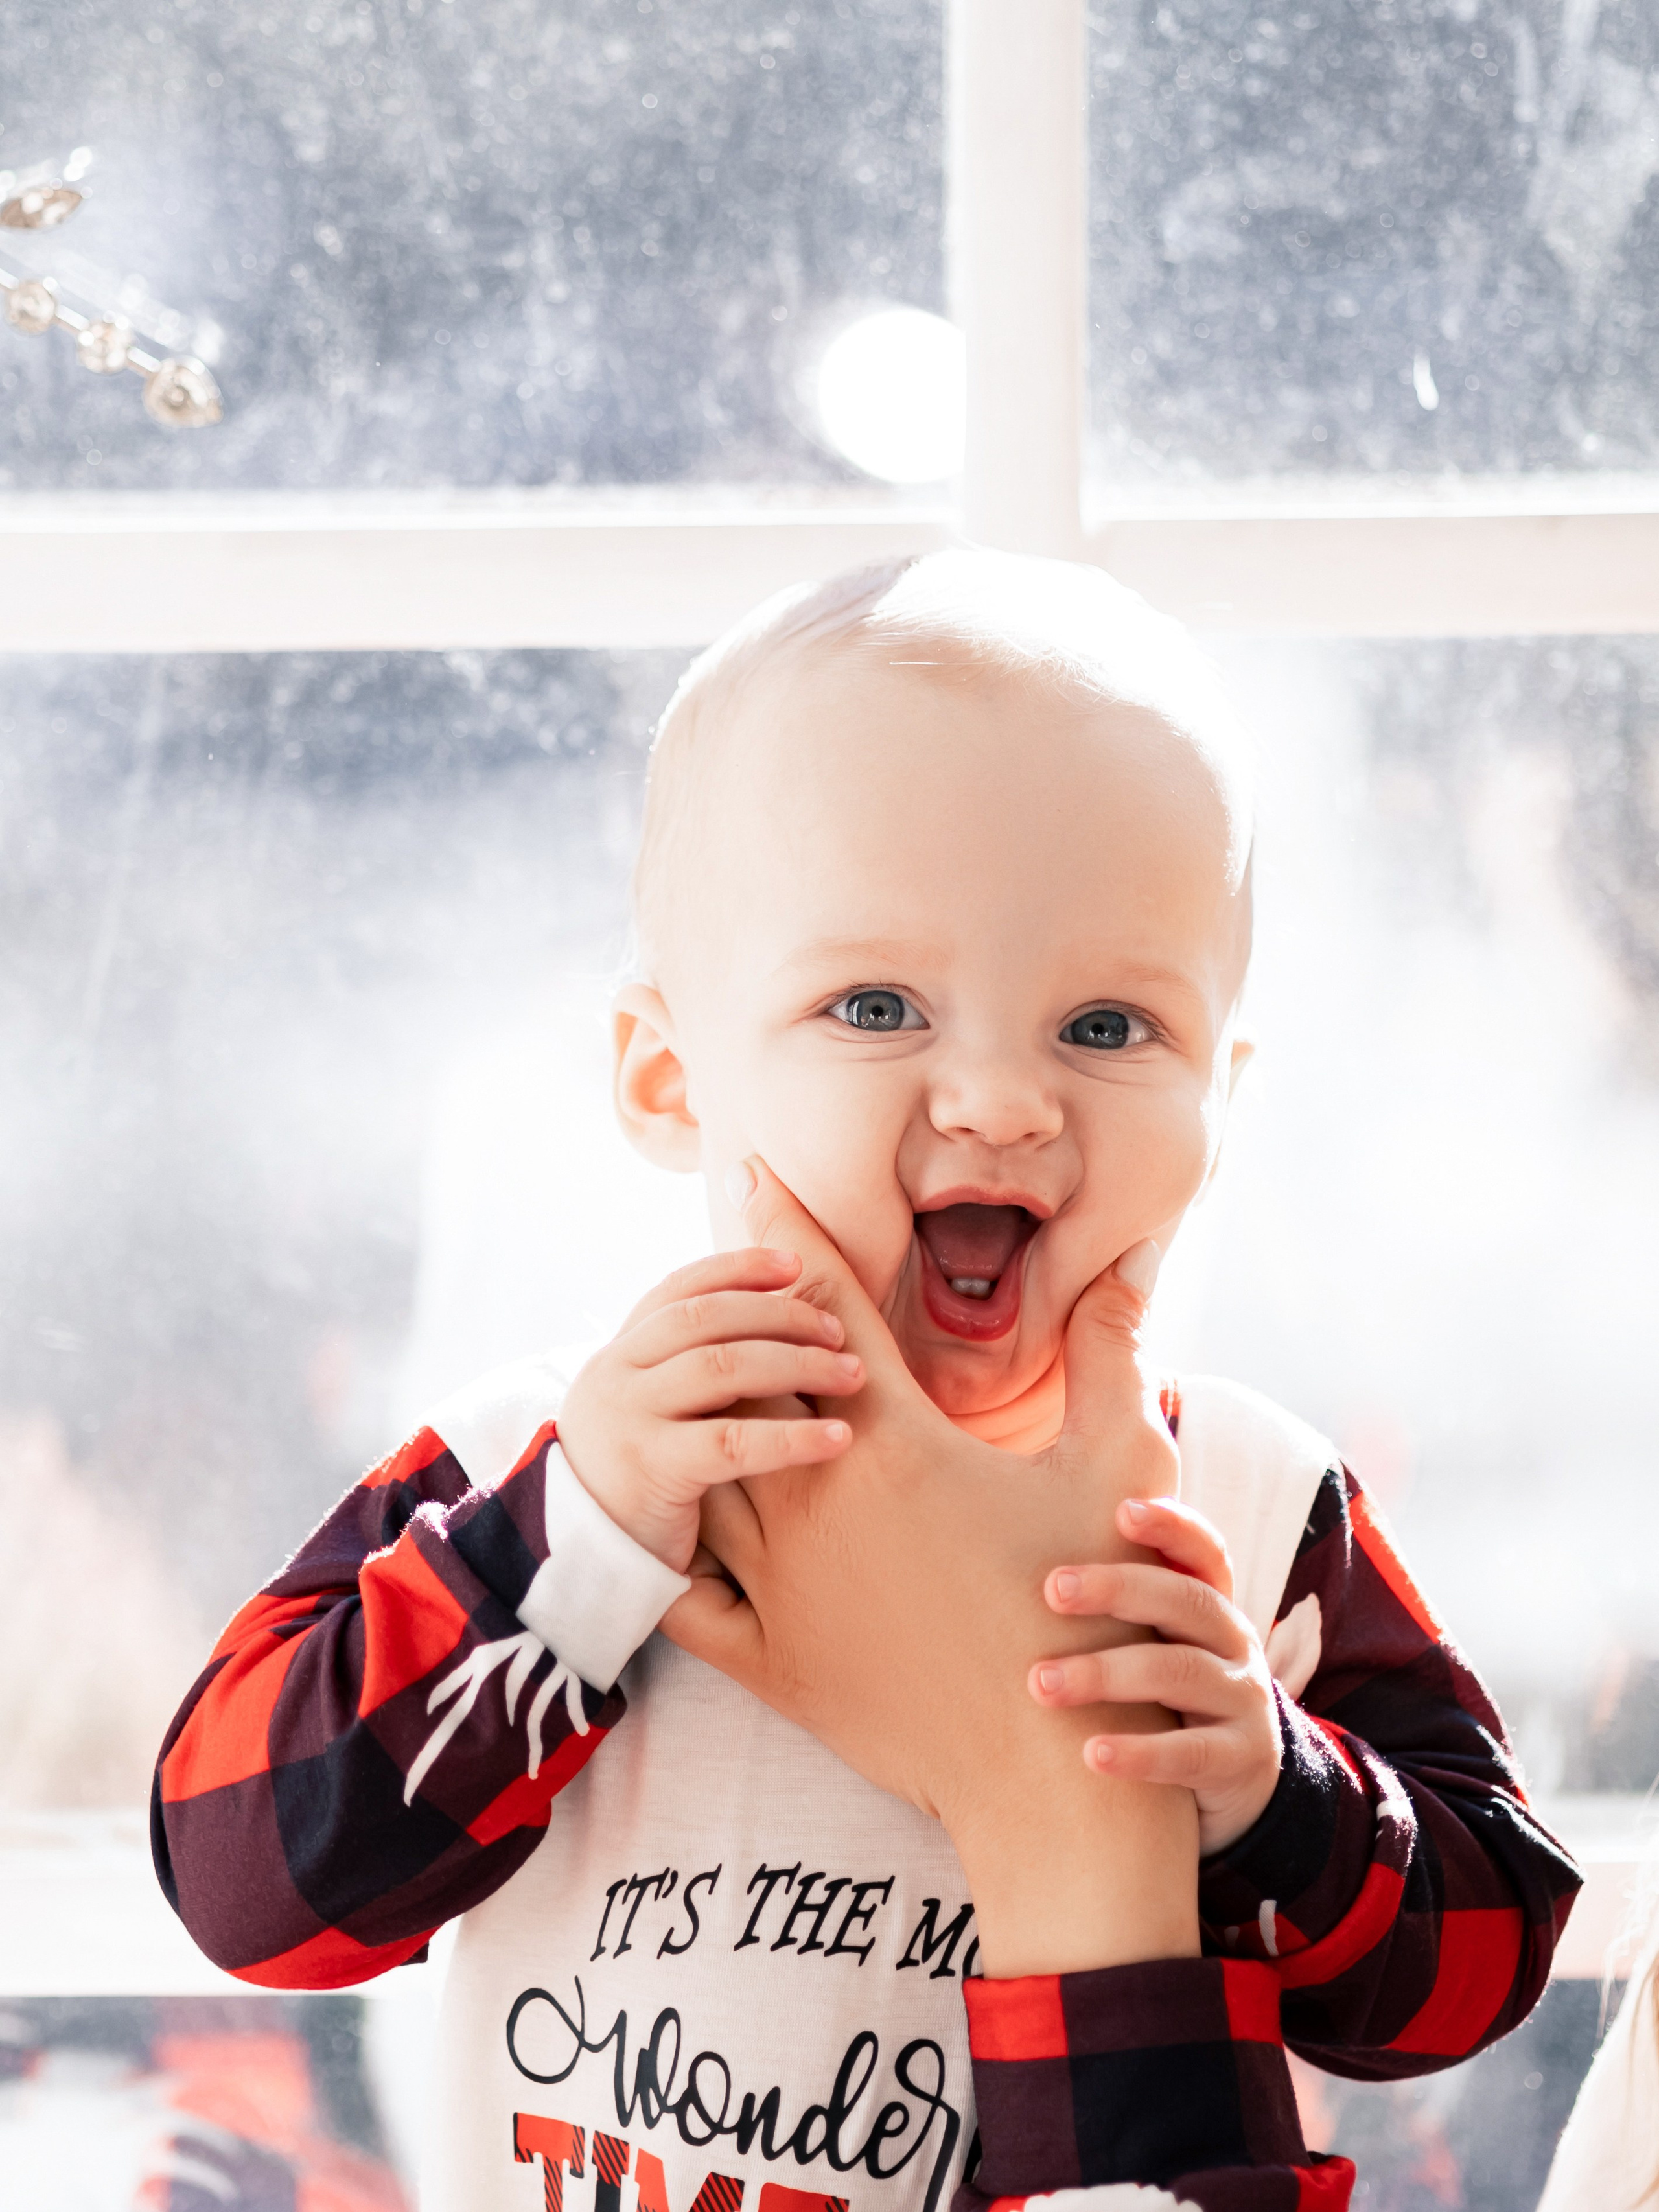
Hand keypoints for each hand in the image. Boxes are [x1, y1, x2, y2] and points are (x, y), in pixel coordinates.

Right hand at [555, 1247, 864, 1571]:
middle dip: (782, 1316)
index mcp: (619, 1354)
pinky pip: (733, 1442)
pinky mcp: (650, 1470)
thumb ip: (686, 1372)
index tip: (795, 1266)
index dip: (739, 1270)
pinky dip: (792, 1436)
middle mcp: (616, 1374)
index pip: (681, 1289)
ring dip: (798, 1364)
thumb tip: (766, 1325)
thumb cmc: (635, 1488)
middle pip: (709, 1318)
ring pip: (724, 1366)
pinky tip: (837, 1439)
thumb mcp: (649, 1415)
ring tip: (852, 1376)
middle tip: (839, 1333)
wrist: (579, 1564)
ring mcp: (628, 1418)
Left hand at [663, 1159, 1198, 1976]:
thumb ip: (1112, 1357)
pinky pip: (685, 1591)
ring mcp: (780, 1584)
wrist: (1048, 1770)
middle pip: (748, 1373)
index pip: (827, 1306)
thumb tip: (1128, 1268)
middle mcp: (818, 1498)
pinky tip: (654, 1513)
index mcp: (894, 1443)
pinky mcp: (767, 1659)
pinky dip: (667, 1542)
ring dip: (698, 1413)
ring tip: (674, 1368)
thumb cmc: (1095, 1611)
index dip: (791, 1229)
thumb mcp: (1119, 1468)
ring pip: (709, 1467)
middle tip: (709, 1264)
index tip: (754, 1170)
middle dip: (732, 1314)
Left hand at [1029, 1495, 1281, 1855]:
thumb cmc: (1166, 1693)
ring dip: (1106, 1674)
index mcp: (1208, 1603)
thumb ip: (1113, 1604)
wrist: (1235, 1780)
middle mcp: (1233, 1641)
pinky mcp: (1240, 1759)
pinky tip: (1091, 1753)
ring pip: (1179, 1672)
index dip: (1171, 1526)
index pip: (1203, 1550)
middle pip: (1185, 1601)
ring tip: (1041, 1684)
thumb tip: (1013, 1547)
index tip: (1121, 1511)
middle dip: (1118, 1589)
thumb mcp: (1155, 1640)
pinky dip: (1140, 1752)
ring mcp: (1243, 1699)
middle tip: (1052, 1589)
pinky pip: (1191, 1753)